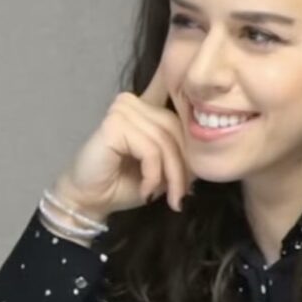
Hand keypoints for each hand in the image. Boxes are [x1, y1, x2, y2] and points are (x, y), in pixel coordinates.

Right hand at [51, 71, 189, 223]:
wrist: (89, 200)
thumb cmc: (126, 184)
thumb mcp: (164, 167)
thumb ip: (184, 152)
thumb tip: (211, 152)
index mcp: (147, 105)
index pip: (182, 107)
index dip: (195, 135)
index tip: (194, 171)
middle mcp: (135, 101)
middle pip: (178, 130)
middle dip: (184, 169)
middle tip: (181, 197)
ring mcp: (123, 109)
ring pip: (166, 143)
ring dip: (172, 176)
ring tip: (169, 199)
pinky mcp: (114, 124)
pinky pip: (150, 150)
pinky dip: (153, 175)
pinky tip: (146, 191)